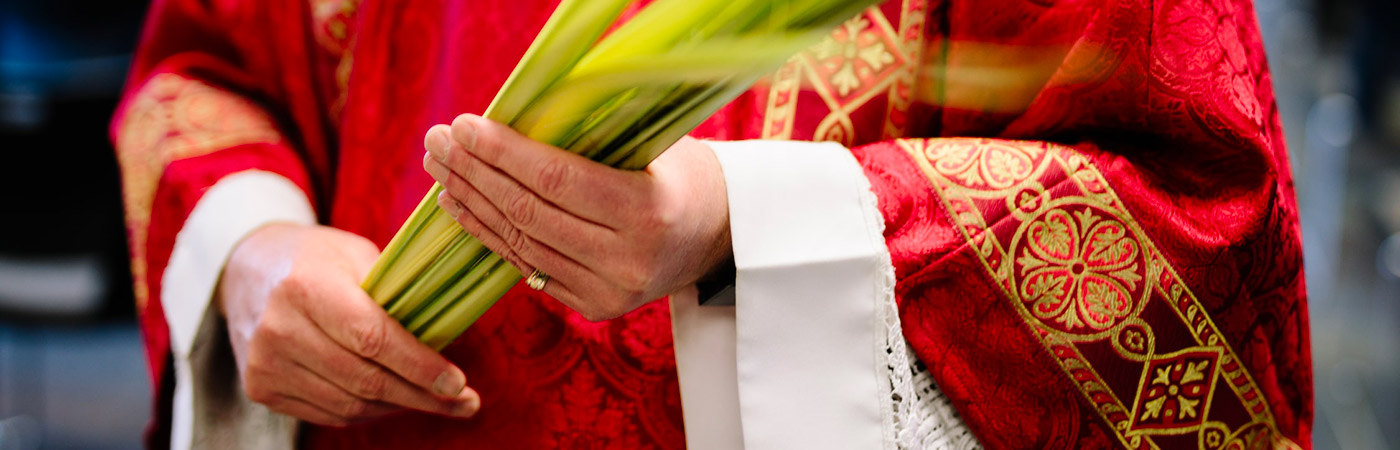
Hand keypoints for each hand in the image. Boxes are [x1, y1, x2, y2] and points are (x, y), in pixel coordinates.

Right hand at [218, 224, 479, 425]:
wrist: (246, 269)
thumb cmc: (316, 258)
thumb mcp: (356, 255)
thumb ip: (395, 294)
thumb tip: (448, 338)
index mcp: (306, 286)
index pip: (373, 338)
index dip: (420, 366)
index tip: (458, 383)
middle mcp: (279, 329)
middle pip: (365, 379)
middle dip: (422, 396)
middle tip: (464, 403)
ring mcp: (265, 364)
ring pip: (350, 404)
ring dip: (400, 407)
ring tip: (437, 402)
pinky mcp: (261, 388)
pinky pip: (329, 413)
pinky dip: (369, 411)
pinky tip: (396, 401)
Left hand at [422, 114, 731, 320]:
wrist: (718, 235)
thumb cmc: (682, 174)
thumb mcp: (653, 146)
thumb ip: (593, 140)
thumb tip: (510, 120)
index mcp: (648, 212)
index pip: (557, 180)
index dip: (504, 153)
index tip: (465, 125)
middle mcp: (626, 259)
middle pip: (530, 213)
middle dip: (475, 174)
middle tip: (438, 141)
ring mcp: (607, 291)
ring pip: (520, 243)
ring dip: (472, 203)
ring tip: (440, 169)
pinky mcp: (592, 307)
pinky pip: (526, 266)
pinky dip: (488, 234)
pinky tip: (460, 206)